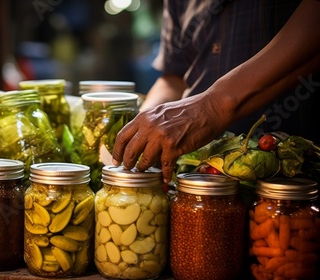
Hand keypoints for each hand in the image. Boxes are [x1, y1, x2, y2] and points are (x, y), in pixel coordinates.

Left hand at [112, 93, 228, 181]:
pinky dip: (164, 174)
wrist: (210, 107)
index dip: (117, 151)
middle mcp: (149, 127)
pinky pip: (165, 166)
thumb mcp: (162, 112)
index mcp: (144, 117)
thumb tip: (140, 142)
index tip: (116, 161)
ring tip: (145, 173)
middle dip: (128, 163)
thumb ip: (149, 124)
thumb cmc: (188, 110)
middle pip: (131, 150)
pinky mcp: (174, 147)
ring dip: (145, 169)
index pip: (122, 136)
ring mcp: (161, 138)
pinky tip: (165, 178)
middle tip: (128, 170)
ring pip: (146, 160)